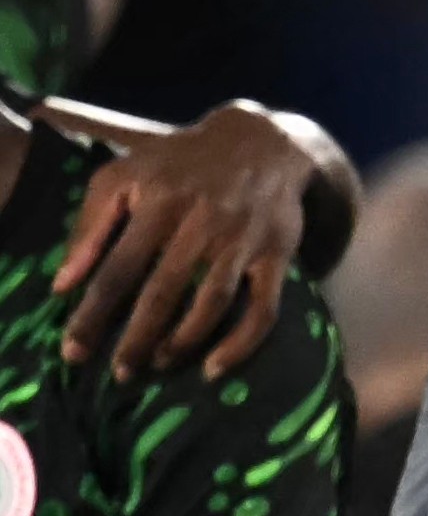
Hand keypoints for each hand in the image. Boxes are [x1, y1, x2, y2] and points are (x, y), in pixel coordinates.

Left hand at [57, 107, 313, 375]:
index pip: (117, 268)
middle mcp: (200, 223)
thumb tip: (63, 284)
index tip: (73, 350)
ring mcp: (241, 242)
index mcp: (157, 201)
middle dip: (136, 338)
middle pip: (162, 293)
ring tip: (158, 364)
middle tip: (118, 374)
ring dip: (182, 342)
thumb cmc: (178, 161)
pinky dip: (241, 344)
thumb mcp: (122, 175)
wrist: (260, 142)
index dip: (93, 313)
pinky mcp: (276, 256)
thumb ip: (88, 225)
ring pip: (210, 304)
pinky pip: (263, 310)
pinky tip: (215, 367)